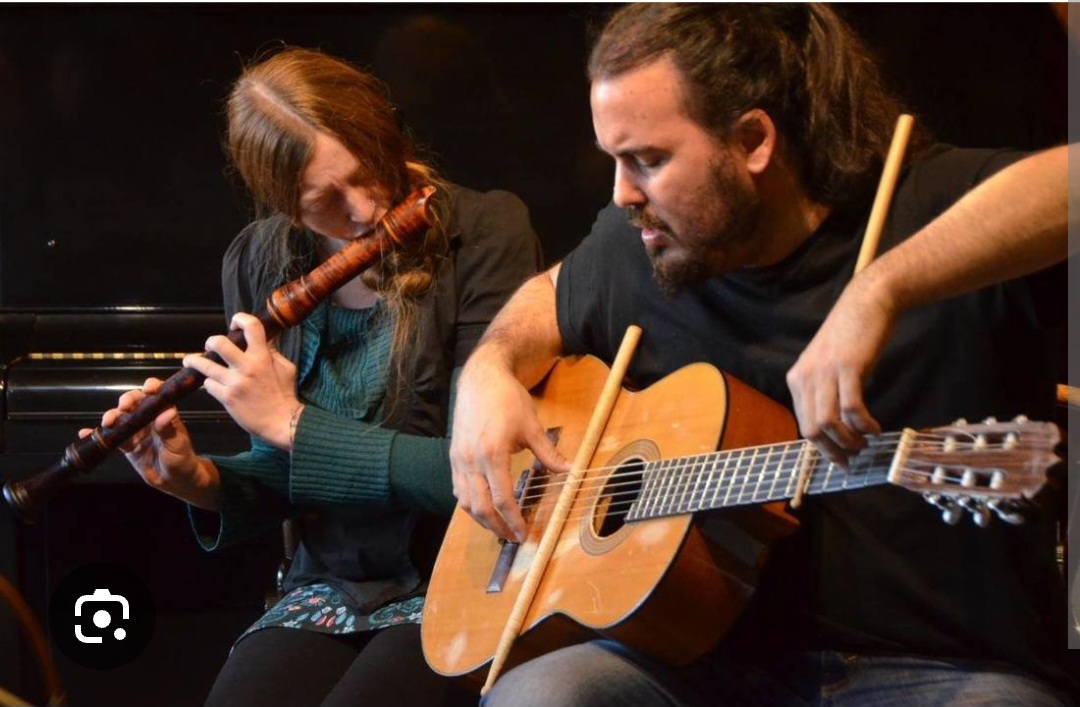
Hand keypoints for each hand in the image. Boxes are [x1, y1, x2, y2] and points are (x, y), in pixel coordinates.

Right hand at [80, 378, 219, 508]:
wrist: (173, 481)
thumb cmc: (182, 459)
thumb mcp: (178, 444)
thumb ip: (170, 429)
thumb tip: (168, 411)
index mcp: (164, 414)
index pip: (157, 395)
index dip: (152, 387)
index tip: (148, 389)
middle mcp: (148, 418)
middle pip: (134, 402)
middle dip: (126, 401)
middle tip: (123, 407)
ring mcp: (135, 431)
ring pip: (120, 418)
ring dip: (111, 416)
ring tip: (107, 422)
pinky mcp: (126, 444)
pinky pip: (111, 437)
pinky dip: (97, 435)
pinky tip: (85, 434)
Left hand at [183, 312, 300, 449]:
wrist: (282, 422)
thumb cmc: (285, 394)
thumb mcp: (286, 367)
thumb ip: (272, 352)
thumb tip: (263, 338)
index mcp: (263, 356)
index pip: (251, 326)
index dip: (239, 319)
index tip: (234, 326)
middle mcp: (247, 367)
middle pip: (218, 343)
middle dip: (210, 342)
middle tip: (209, 346)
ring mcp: (235, 383)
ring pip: (204, 365)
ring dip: (193, 361)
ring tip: (190, 361)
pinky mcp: (227, 398)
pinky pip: (209, 385)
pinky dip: (210, 385)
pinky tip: (213, 386)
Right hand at [450, 353, 569, 541]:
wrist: (481, 378)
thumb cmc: (507, 399)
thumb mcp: (532, 426)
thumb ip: (548, 453)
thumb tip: (569, 471)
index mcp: (492, 454)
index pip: (502, 499)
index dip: (513, 520)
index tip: (523, 534)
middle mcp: (471, 460)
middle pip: (481, 508)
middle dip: (497, 527)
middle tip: (512, 538)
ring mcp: (459, 459)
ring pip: (465, 502)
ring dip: (482, 519)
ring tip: (498, 528)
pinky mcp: (454, 456)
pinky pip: (458, 489)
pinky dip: (469, 504)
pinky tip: (482, 508)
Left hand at [786, 275, 893, 466]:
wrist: (867, 302)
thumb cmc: (851, 336)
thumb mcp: (828, 366)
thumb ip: (825, 393)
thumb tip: (836, 429)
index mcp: (797, 379)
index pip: (802, 424)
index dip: (821, 447)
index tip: (839, 459)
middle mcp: (805, 377)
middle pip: (811, 429)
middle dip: (833, 451)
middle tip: (853, 459)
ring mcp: (824, 372)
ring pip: (827, 423)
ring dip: (848, 441)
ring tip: (866, 444)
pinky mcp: (847, 367)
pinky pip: (850, 408)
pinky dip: (863, 424)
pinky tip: (874, 428)